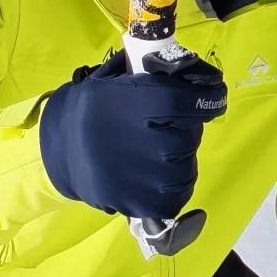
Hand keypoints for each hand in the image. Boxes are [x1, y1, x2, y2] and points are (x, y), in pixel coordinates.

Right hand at [40, 49, 227, 218]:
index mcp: (124, 101)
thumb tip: (199, 73)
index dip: (204, 98)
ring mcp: (133, 177)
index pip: (181, 100)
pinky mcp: (134, 204)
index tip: (214, 96)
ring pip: (185, 168)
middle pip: (186, 136)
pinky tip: (158, 171)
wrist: (61, 150)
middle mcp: (130, 140)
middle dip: (186, 128)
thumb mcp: (116, 78)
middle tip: (171, 125)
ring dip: (182, 157)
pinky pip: (176, 196)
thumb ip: (156, 72)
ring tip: (161, 150)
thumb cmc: (97, 108)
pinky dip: (175, 184)